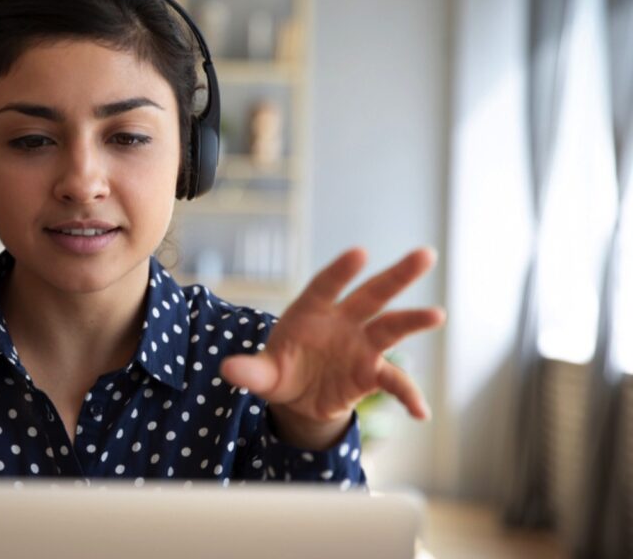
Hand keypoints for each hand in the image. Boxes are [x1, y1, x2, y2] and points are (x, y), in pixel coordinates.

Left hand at [220, 248, 444, 449]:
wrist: (298, 398)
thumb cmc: (279, 371)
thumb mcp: (262, 374)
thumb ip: (250, 372)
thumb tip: (228, 371)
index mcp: (311, 312)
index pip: (327, 286)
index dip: (341, 270)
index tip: (360, 253)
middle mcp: (342, 322)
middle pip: (372, 295)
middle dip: (397, 276)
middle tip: (425, 255)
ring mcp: (361, 345)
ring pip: (391, 328)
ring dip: (413, 321)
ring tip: (437, 315)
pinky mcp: (371, 373)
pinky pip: (394, 382)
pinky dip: (408, 395)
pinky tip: (421, 412)